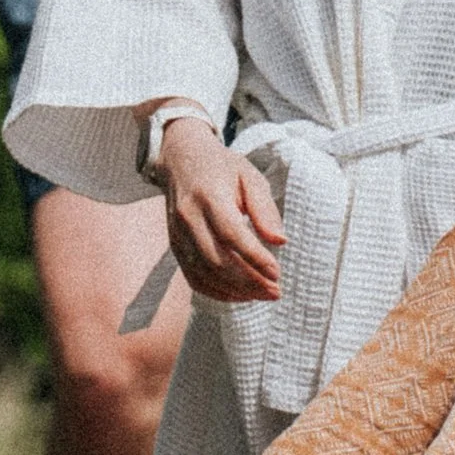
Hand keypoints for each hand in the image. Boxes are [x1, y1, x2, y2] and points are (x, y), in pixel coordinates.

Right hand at [157, 116, 286, 302]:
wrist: (181, 159)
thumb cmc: (223, 167)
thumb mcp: (250, 176)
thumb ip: (265, 208)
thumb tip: (280, 241)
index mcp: (209, 196)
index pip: (231, 234)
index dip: (255, 257)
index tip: (277, 273)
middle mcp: (189, 217)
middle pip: (217, 260)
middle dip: (248, 281)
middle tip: (276, 291)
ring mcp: (178, 234)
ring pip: (204, 274)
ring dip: (235, 291)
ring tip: (263, 294)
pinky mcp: (175, 245)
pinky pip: (193, 277)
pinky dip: (216, 292)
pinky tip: (240, 294)